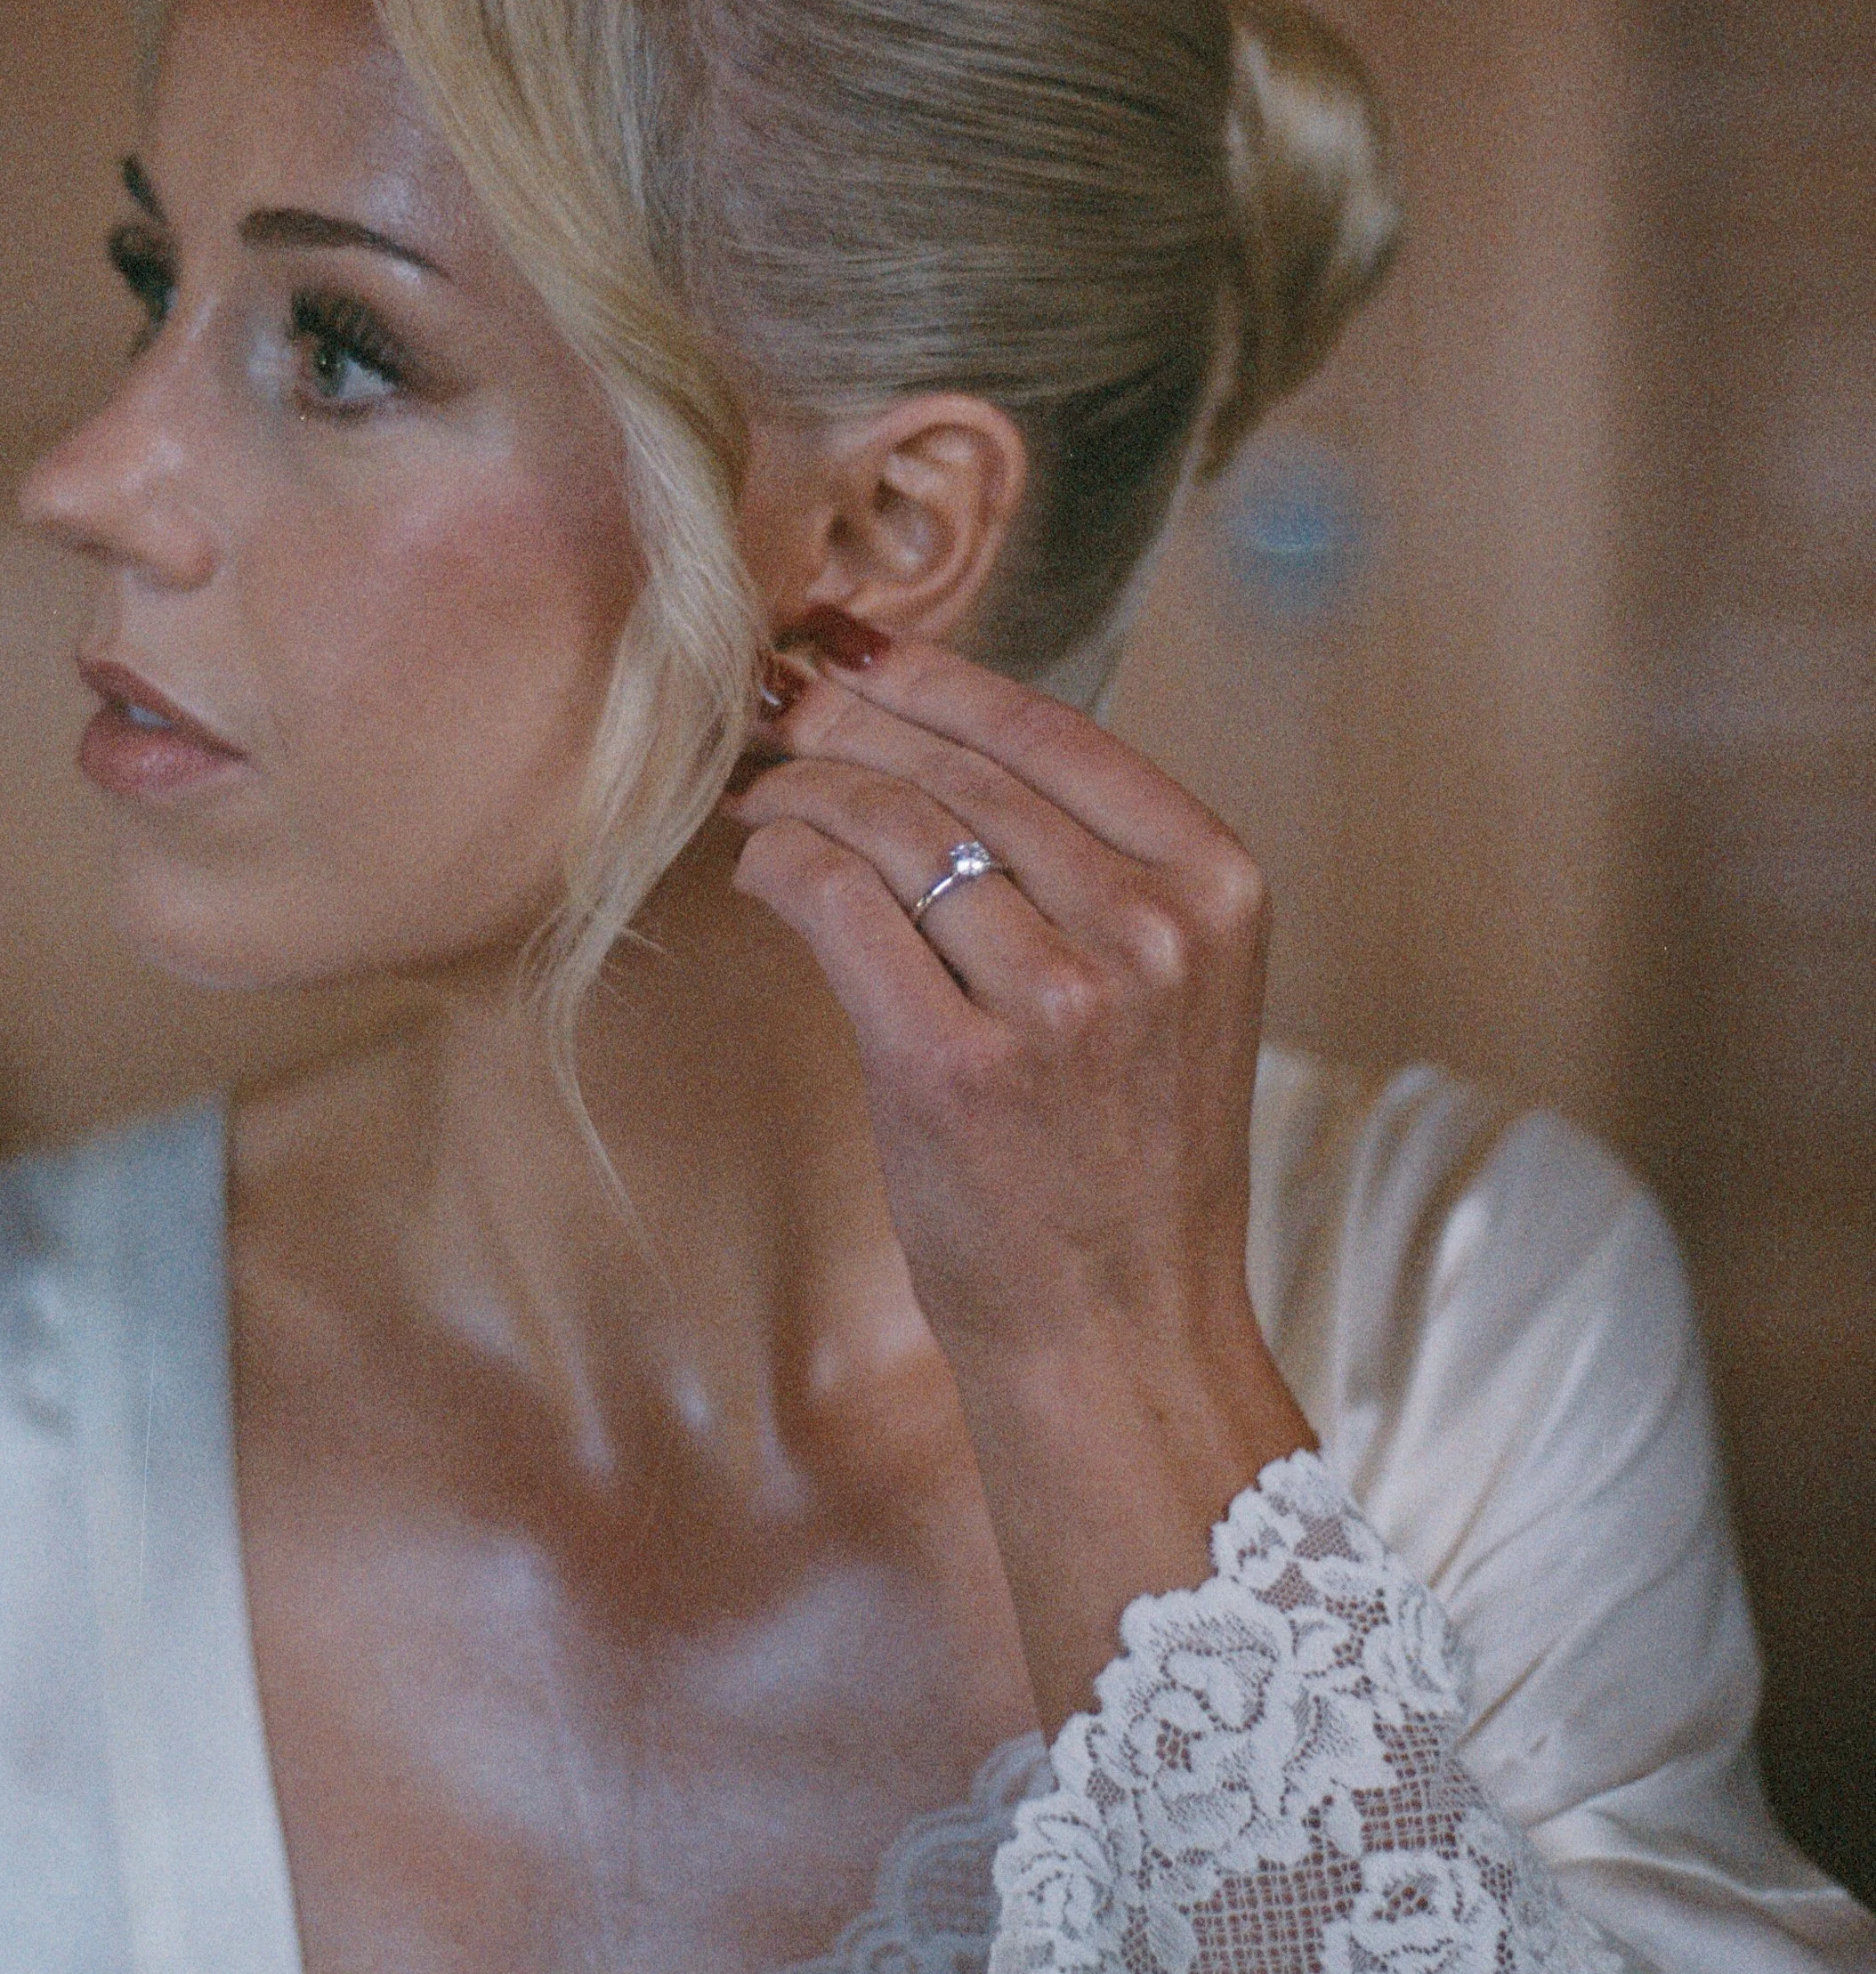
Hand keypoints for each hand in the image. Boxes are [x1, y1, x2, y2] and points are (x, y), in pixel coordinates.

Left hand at [724, 608, 1310, 1720]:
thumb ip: (1084, 862)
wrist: (1120, 1329)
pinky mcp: (955, 1067)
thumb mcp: (1162, 983)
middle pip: (957, 767)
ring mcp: (1058, 1000)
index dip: (927, 674)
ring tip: (758, 788)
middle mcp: (1151, 930)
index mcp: (1215, 886)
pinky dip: (782, 865)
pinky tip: (759, 864)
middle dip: (843, 720)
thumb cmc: (1123, 1157)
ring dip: (800, 789)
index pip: (1048, 728)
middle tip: (771, 700)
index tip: (848, 644)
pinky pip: (839, 905)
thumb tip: (926, 727)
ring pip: (889, 824)